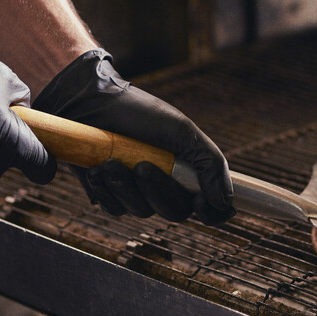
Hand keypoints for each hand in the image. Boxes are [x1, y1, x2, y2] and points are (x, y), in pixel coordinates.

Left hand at [32, 50, 232, 223]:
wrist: (89, 102)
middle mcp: (167, 185)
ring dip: (125, 187)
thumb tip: (227, 202)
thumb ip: (210, 163)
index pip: (211, 207)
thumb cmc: (138, 112)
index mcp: (190, 170)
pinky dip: (106, 190)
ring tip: (109, 162)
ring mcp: (138, 191)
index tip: (199, 203)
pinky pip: (114, 208)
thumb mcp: (182, 130)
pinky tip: (96, 169)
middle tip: (140, 165)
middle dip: (157, 191)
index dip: (210, 213)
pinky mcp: (111, 193)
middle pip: (174, 212)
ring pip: (142, 211)